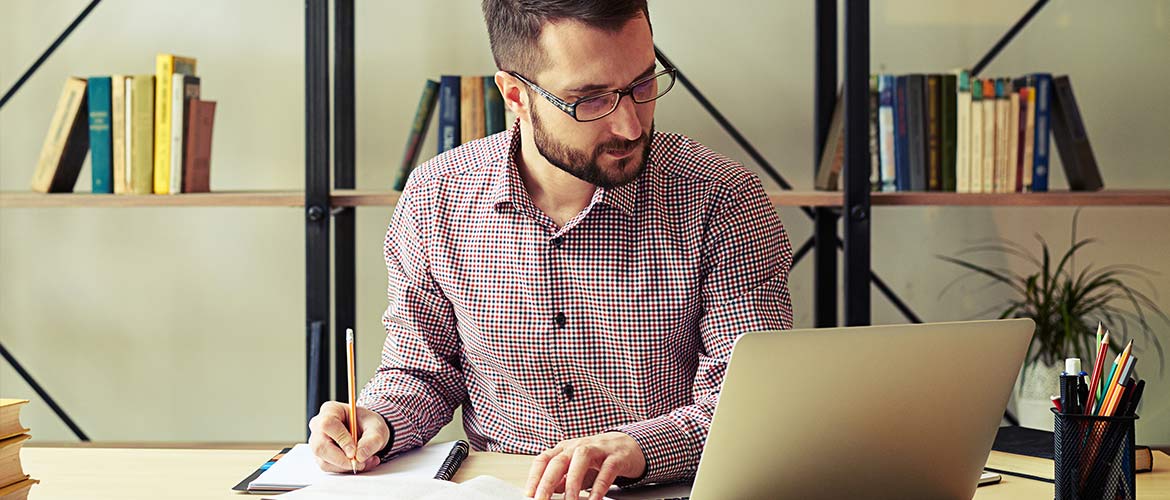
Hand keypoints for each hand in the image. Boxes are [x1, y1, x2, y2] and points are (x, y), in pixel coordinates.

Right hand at [308, 401, 390, 472]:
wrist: (368, 432)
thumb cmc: (369, 424)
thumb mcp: (377, 428)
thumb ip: (372, 440)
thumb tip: (360, 456)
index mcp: (330, 410)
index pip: (327, 424)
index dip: (341, 440)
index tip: (354, 452)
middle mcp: (319, 426)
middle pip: (320, 446)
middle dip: (341, 459)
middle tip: (359, 463)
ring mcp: (317, 442)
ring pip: (324, 461)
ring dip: (346, 466)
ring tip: (365, 461)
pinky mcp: (321, 456)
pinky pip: (328, 467)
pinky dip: (345, 469)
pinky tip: (360, 463)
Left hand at [525, 432, 645, 499]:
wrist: (629, 446)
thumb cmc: (599, 458)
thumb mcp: (577, 469)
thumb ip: (562, 480)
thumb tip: (547, 493)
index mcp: (565, 449)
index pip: (544, 459)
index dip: (534, 476)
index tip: (529, 494)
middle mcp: (578, 446)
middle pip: (558, 460)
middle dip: (547, 482)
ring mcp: (598, 449)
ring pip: (580, 460)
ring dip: (572, 483)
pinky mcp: (616, 457)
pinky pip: (606, 471)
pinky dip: (599, 487)